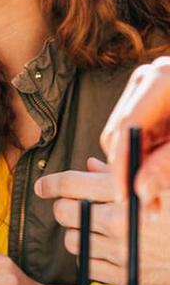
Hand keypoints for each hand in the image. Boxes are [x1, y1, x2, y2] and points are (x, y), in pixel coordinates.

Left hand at [36, 159, 169, 284]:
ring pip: (72, 239)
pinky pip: (86, 265)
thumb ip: (126, 171)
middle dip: (64, 206)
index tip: (43, 186)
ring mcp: (121, 252)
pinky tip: (103, 248)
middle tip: (74, 205)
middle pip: (64, 212)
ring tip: (93, 227)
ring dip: (76, 232)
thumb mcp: (166, 181)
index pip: (71, 184)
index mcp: (128, 193)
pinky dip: (88, 255)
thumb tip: (91, 166)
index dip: (51, 184)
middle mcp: (119, 222)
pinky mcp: (125, 276)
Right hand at [101, 56, 169, 203]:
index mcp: (161, 80)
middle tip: (148, 205)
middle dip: (132, 170)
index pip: (127, 127)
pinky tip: (161, 172)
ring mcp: (148, 90)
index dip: (123, 166)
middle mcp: (148, 80)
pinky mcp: (152, 102)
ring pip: (125, 138)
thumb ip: (169, 165)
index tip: (125, 196)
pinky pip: (138, 135)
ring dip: (141, 167)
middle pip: (119, 134)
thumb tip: (141, 190)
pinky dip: (148, 157)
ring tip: (160, 197)